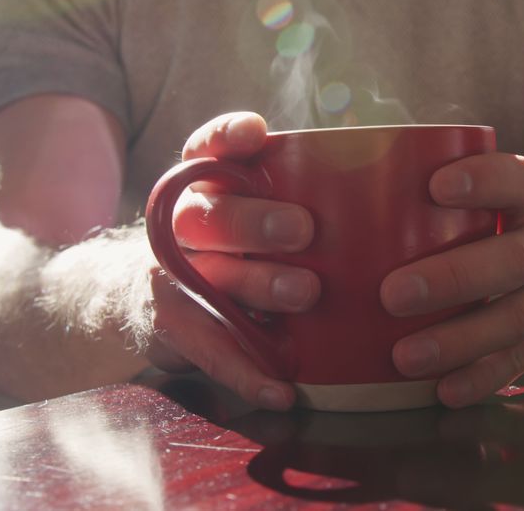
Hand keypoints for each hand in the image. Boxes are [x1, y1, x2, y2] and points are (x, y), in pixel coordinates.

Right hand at [145, 112, 318, 409]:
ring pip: (211, 279)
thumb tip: (390, 190)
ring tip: (306, 293)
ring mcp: (173, 277)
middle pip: (211, 216)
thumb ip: (293, 195)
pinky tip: (282, 390)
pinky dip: (247, 372)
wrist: (133, 300)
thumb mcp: (245, 210)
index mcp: (203, 187)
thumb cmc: (226, 247)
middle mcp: (183, 227)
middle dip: (255, 221)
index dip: (224, 137)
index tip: (254, 132)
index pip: (204, 150)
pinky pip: (208, 350)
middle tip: (304, 230)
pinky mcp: (171, 327)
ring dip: (258, 286)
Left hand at [381, 154, 523, 406]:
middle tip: (393, 293)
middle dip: (454, 278)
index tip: (436, 185)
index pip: (518, 180)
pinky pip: (522, 360)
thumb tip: (356, 176)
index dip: (483, 180)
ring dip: (459, 341)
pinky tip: (445, 390)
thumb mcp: (522, 194)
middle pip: (513, 260)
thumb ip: (466, 192)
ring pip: (515, 319)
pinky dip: (484, 378)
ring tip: (405, 356)